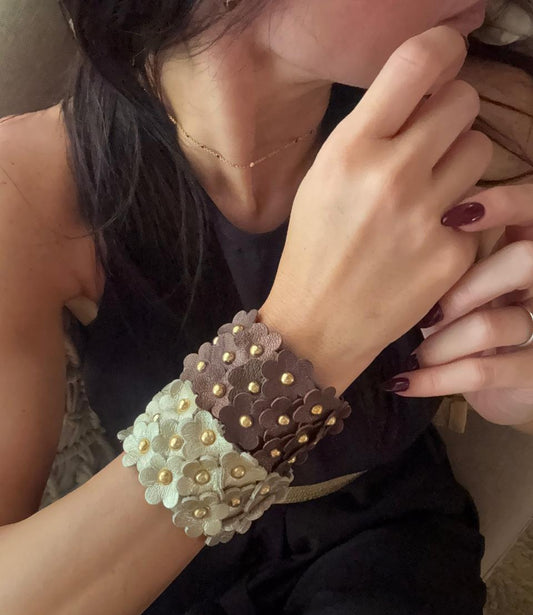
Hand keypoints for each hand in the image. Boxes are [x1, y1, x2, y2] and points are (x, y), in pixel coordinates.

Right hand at [260, 26, 491, 395]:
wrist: (316, 325)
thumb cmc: (313, 249)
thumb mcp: (321, 178)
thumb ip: (369, 132)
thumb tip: (420, 94)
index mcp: (351, 149)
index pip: (418, 62)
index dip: (442, 50)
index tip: (446, 59)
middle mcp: (392, 175)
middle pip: (463, 102)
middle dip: (452, 113)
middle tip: (433, 138)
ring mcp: (427, 217)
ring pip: (480, 149)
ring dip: (460, 161)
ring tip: (430, 192)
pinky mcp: (451, 253)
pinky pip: (478, 208)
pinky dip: (459, 218)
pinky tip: (427, 238)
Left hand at [385, 183, 532, 426]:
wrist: (499, 385)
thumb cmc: (468, 318)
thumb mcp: (461, 277)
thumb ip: (449, 247)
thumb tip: (406, 221)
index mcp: (529, 247)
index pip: (532, 209)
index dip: (504, 204)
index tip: (451, 215)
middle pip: (523, 261)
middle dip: (463, 287)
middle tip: (427, 312)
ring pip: (491, 324)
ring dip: (439, 343)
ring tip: (415, 354)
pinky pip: (481, 372)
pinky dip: (433, 378)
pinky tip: (402, 382)